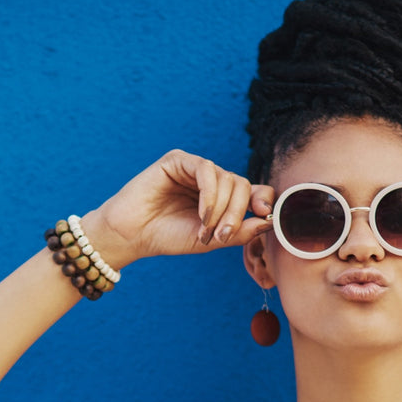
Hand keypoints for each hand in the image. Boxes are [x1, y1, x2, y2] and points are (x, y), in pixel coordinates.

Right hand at [77, 150, 274, 269]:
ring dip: (221, 208)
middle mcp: (211, 180)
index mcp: (221, 197)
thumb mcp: (210, 240)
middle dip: (237, 213)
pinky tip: (202, 213)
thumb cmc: (168, 236)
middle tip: (222, 236)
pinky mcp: (178, 160)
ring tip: (204, 229)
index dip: (264, 199)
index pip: (253, 190)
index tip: (266, 215)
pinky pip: (206, 169)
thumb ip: (239, 232)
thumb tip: (270, 221)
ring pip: (227, 178)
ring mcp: (194, 168)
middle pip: (242, 185)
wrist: (132, 234)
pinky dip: (209, 194)